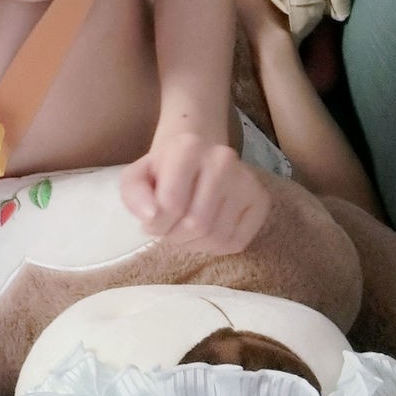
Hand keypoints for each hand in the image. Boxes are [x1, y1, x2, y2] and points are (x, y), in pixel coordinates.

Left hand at [120, 128, 270, 255]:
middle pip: (196, 224)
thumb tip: (151, 217)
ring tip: (183, 230)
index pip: (171, 204)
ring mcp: (247, 180)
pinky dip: (215, 248)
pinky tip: (204, 232)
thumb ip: (134, 194)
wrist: (196, 155)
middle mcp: (223, 160)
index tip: (151, 220)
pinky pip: (237, 242)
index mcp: (189, 148)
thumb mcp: (136, 176)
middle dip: (174, 236)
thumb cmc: (163, 170)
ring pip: (217, 237)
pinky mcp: (261, 200)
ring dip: (193, 244)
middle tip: (167, 228)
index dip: (155, 224)